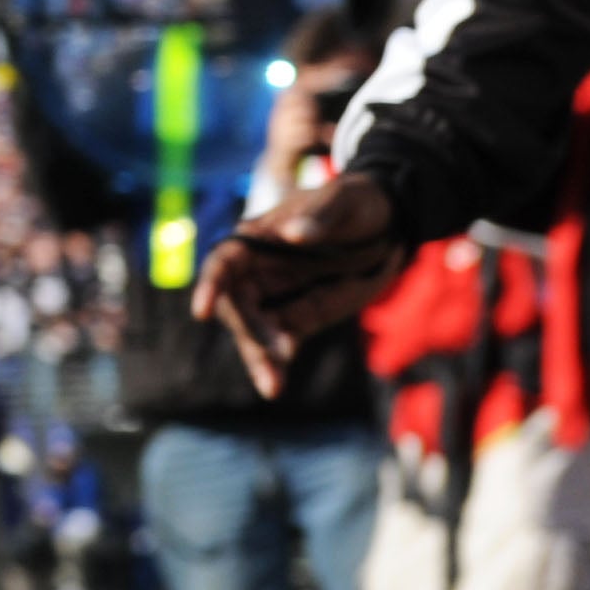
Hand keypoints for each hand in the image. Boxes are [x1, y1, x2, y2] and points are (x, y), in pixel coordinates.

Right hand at [190, 175, 406, 395]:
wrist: (388, 226)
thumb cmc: (354, 204)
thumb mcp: (342, 203)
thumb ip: (317, 218)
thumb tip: (291, 234)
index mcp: (257, 238)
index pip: (224, 263)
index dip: (209, 285)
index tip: (201, 312)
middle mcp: (257, 271)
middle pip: (236, 307)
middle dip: (249, 333)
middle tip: (275, 357)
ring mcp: (276, 297)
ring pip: (254, 332)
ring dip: (260, 358)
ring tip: (272, 387)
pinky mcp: (297, 319)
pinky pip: (280, 344)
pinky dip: (277, 364)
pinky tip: (276, 385)